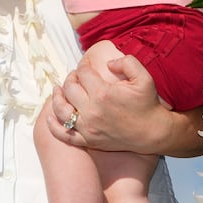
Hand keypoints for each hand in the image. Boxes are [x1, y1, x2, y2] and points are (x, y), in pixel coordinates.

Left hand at [48, 42, 162, 152]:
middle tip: (75, 76)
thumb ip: (126, 62)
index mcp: (103, 93)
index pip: (83, 73)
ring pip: (62, 110)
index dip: (83, 65)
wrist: (153, 133)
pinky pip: (64, 135)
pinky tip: (50, 117)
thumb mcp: (144, 77)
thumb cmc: (148, 104)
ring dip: (56, 98)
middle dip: (70, 78)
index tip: (86, 65)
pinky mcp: (88, 140)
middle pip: (70, 88)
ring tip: (57, 90)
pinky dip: (53, 126)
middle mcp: (92, 111)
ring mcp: (88, 128)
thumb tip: (108, 63)